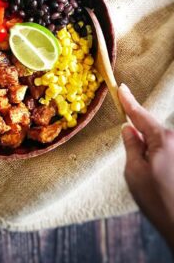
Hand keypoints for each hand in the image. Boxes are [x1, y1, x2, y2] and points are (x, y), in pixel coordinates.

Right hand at [119, 84, 173, 248]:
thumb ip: (131, 145)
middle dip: (139, 137)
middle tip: (135, 162)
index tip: (121, 87)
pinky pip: (166, 152)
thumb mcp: (134, 171)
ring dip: (149, 153)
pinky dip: (157, 160)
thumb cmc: (156, 199)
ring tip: (149, 181)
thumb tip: (128, 129)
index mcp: (162, 139)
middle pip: (151, 129)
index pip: (140, 115)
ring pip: (158, 142)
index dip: (128, 101)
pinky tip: (157, 180)